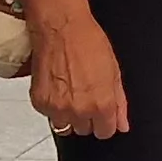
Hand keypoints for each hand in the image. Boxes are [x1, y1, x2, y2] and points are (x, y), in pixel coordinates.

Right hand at [29, 14, 130, 139]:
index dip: (104, 121)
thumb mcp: (114, 72)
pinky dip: (52, 104)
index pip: (105, 132)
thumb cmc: (88, 43)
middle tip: (84, 94)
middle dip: (86, 116)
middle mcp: (79, 111)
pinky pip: (48, 115)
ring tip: (69, 90)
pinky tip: (57, 86)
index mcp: (102, 105)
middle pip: (85, 130)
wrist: (60, 28)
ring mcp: (57, 109)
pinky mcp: (39, 103)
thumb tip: (122, 124)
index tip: (102, 113)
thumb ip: (119, 103)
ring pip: (65, 126)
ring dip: (68, 114)